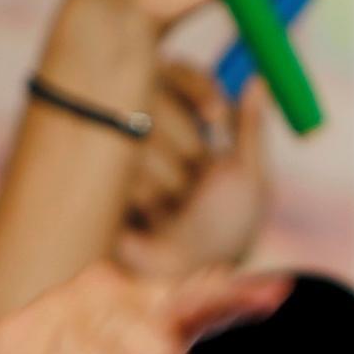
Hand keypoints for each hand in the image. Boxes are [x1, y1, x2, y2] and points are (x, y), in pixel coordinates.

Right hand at [114, 63, 273, 277]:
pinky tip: (146, 222)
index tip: (215, 116)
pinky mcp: (93, 178)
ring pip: (138, 132)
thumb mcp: (247, 180)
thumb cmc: (223, 232)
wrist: (179, 281)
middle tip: (196, 183)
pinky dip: (140, 196)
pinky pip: (114, 164)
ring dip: (165, 180)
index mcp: (186, 125)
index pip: (180, 73)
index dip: (197, 88)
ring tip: (171, 213)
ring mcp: (116, 152)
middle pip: (153, 93)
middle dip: (185, 147)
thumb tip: (260, 78)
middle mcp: (147, 129)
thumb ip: (250, 128)